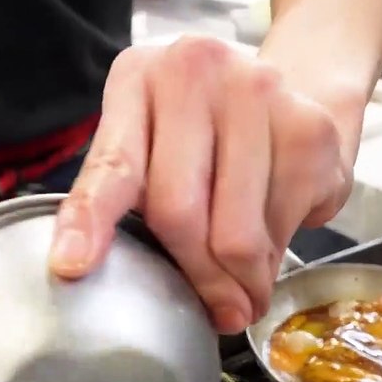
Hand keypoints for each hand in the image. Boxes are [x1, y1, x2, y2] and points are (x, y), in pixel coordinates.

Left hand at [48, 36, 359, 333]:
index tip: (73, 266)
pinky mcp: (308, 129)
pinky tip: (273, 239)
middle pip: (178, 213)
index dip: (91, 220)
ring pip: (236, 235)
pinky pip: (281, 229)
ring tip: (245, 285)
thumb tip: (98, 275)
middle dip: (196, 277)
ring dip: (242, 281)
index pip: (112, 164)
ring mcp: (259, 94)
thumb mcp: (150, 140)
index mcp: (139, 79)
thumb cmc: (204, 130)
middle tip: (215, 308)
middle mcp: (197, 73)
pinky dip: (275, 258)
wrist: (292, 88)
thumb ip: (126, 198)